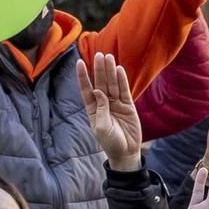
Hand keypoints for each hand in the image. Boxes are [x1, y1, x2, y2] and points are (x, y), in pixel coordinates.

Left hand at [78, 53, 141, 169]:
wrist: (126, 153)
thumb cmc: (110, 143)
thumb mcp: (101, 127)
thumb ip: (100, 109)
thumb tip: (99, 91)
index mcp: (93, 110)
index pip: (86, 90)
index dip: (83, 77)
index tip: (79, 62)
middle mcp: (104, 104)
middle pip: (100, 83)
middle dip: (99, 70)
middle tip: (98, 55)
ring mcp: (116, 104)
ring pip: (112, 85)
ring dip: (110, 71)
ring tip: (108, 57)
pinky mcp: (128, 106)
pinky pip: (124, 90)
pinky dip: (122, 80)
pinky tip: (119, 69)